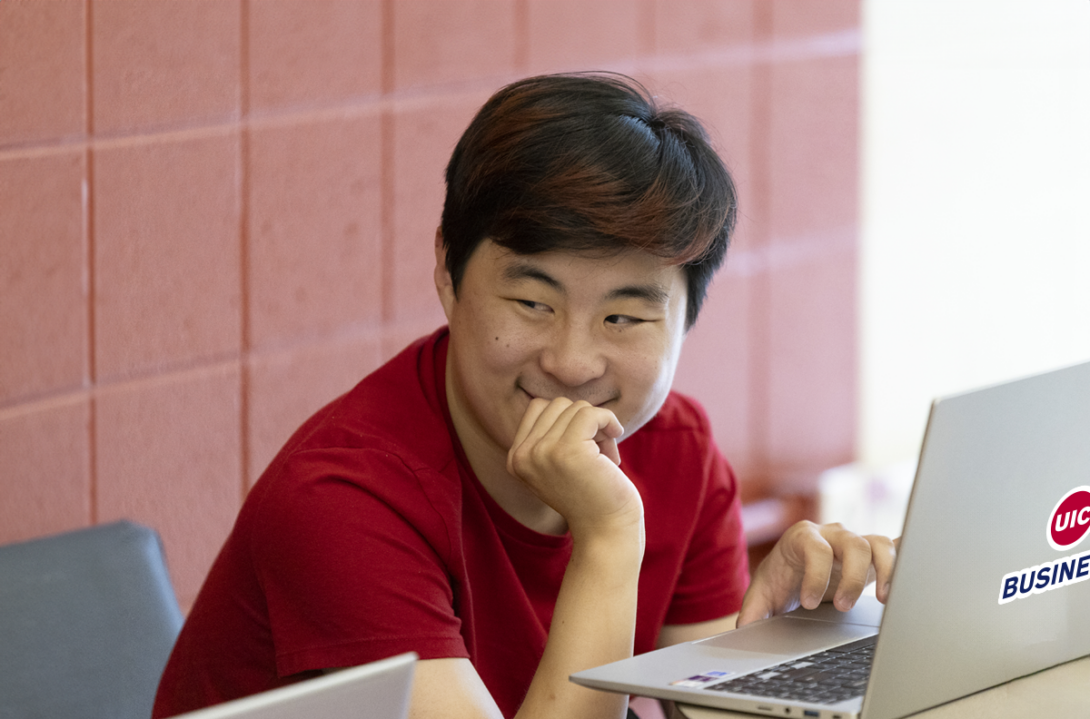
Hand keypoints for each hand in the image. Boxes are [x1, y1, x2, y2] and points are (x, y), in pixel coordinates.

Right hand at [506, 397, 642, 539]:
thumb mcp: (559, 463)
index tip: (583, 446)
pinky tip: (616, 436)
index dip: (567, 419)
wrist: (607, 531)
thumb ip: (551, 434)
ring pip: (576, 407)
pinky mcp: (568, 451)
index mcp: (516, 459)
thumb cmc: (592, 493)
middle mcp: (522, 456)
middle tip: (597, 452)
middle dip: (583, 422)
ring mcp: (542, 453)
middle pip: (557, 404)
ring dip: (598, 426)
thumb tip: (567, 402)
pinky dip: (609, 420)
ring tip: (604, 456)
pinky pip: (591, 413)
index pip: (538, 407)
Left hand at [737, 521, 897, 627]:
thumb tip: (744, 628)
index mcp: (802, 537)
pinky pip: (896, 548)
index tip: (809, 604)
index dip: (815, 575)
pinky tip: (915, 576)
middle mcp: (832, 534)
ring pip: (879, 544)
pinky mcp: (874, 554)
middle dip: (851, 578)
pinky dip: (906, 560)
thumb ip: (754, 609)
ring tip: (884, 600)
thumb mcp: (763, 592)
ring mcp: (856, 542)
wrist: (795, 570)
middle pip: (853, 544)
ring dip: (887, 570)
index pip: (815, 548)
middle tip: (844, 608)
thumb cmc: (781, 578)